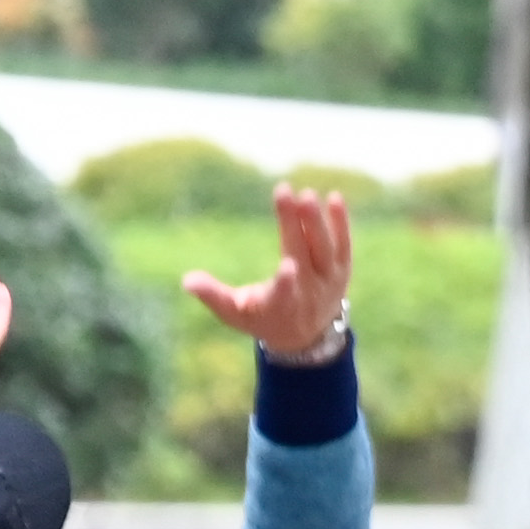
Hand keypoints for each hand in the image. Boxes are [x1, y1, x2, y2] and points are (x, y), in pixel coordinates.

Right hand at [183, 189, 353, 363]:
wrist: (305, 335)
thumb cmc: (261, 318)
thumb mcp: (235, 313)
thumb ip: (212, 296)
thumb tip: (186, 280)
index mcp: (281, 307)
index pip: (284, 295)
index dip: (286, 283)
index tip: (287, 266)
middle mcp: (310, 294)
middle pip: (303, 256)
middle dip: (294, 225)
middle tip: (283, 192)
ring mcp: (329, 281)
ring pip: (324, 249)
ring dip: (316, 222)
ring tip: (306, 195)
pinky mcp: (341, 270)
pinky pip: (343, 245)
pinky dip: (340, 223)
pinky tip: (333, 197)